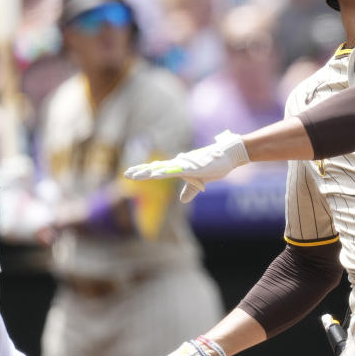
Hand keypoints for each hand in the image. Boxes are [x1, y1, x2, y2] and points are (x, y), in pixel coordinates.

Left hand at [123, 130, 248, 202]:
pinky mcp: (193, 167)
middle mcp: (179, 164)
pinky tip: (156, 173)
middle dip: (141, 171)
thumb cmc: (215, 166)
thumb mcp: (200, 182)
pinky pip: (177, 170)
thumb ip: (190, 190)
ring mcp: (186, 165)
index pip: (158, 170)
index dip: (144, 172)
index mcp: (179, 168)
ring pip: (163, 169)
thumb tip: (182, 200)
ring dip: (149, 172)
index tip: (129, 174)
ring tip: (136, 175)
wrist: (229, 155)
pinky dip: (165, 171)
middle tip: (126, 175)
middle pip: (156, 168)